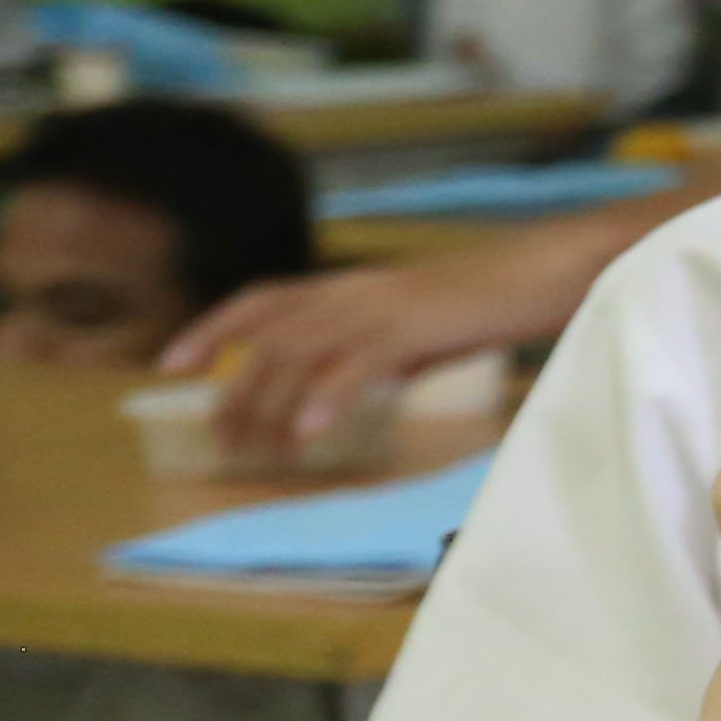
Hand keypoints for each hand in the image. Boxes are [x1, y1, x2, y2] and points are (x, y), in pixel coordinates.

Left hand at [167, 248, 571, 460]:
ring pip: (297, 352)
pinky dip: (324, 398)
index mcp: (351, 286)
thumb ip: (384, 348)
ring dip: (267, 402)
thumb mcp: (422, 325)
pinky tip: (308, 433)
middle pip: (267, 336)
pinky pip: (354, 366)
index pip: (262, 301)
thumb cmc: (493, 302)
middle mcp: (352, 291)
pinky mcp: (410, 327)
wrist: (546, 272)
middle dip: (234, 388)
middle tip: (219, 438)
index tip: (174, 366)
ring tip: (254, 447)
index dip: (213, 330)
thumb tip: (362, 384)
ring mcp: (378, 307)